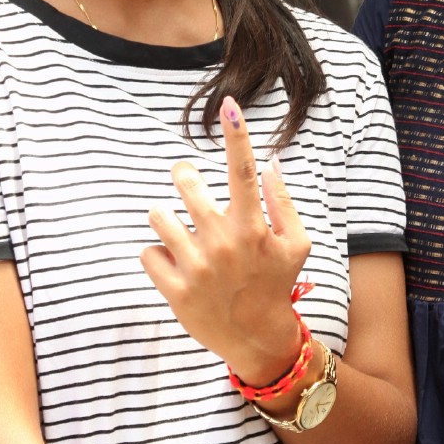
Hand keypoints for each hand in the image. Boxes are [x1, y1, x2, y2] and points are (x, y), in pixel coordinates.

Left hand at [142, 96, 312, 382]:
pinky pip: (147, 252)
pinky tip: (176, 266)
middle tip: (187, 183)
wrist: (257, 339)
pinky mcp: (174, 291)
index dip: (236, 135)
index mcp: (252, 228)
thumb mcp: (295, 244)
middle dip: (184, 178)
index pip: (243, 171)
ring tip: (180, 232)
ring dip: (165, 219)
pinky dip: (158, 255)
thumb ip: (283, 202)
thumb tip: (270, 162)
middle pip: (186, 184)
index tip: (229, 104)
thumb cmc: (276, 283)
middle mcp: (223, 243)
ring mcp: (196, 268)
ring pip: (157, 216)